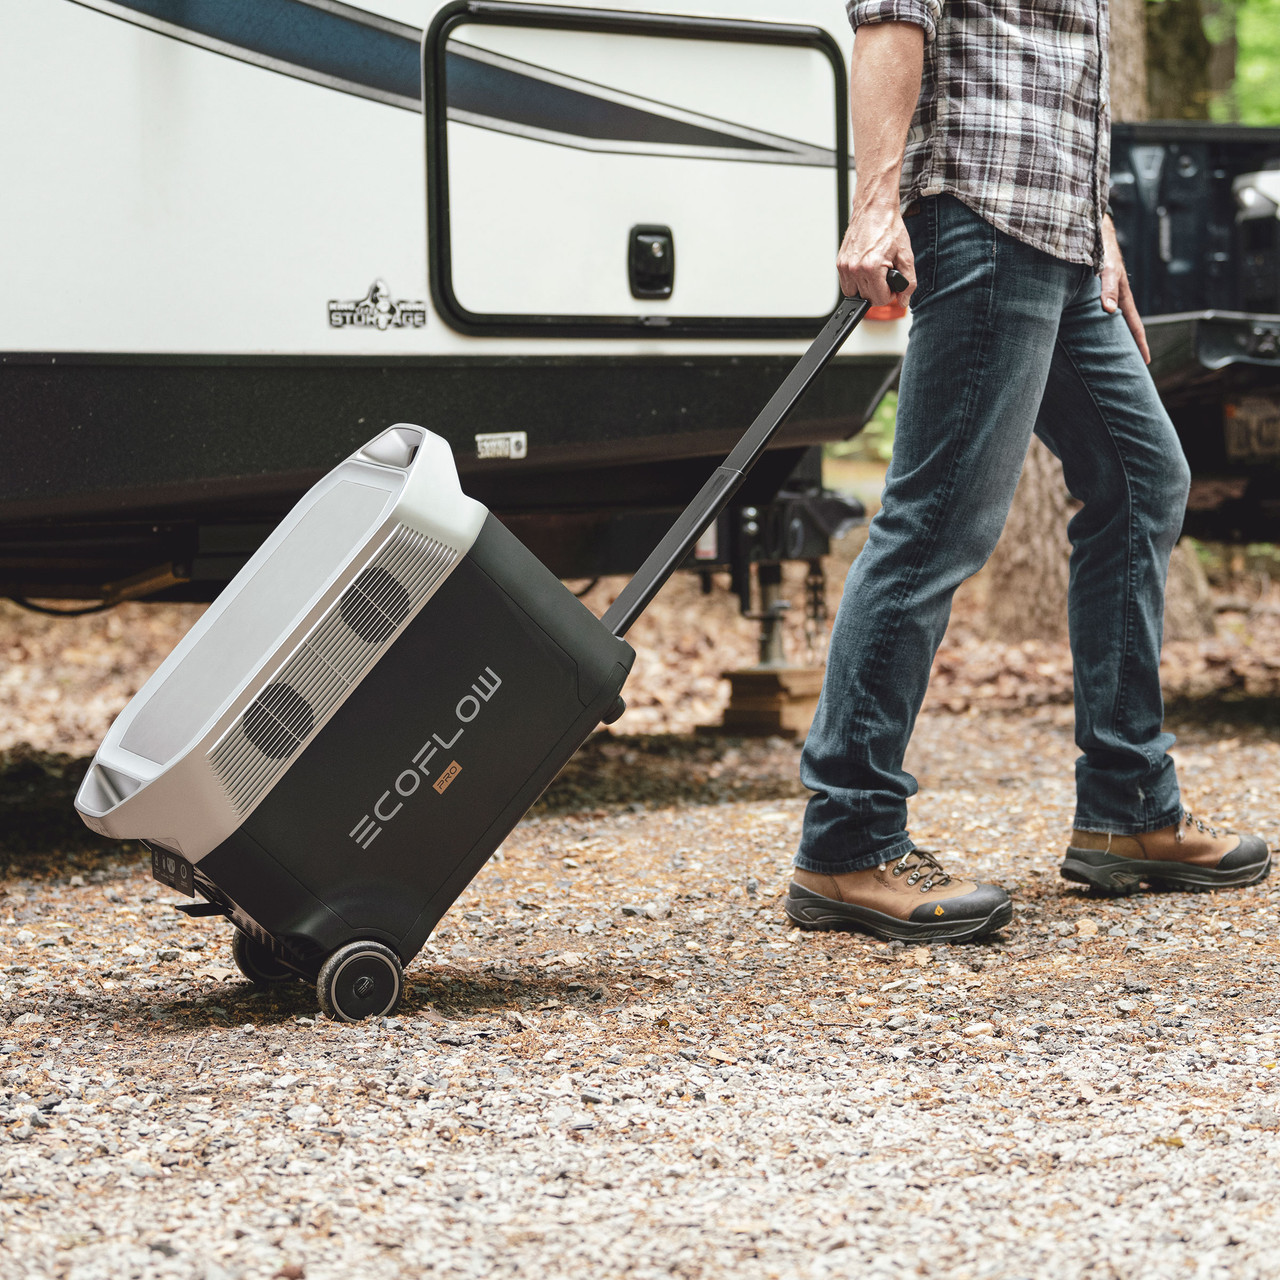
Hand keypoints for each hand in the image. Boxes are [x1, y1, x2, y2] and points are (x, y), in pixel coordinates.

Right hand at [837, 198, 914, 307]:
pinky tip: (866, 268)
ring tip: (876, 272)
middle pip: (867, 299)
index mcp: (871, 267)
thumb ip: (909, 282)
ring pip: (855, 294)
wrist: (875, 209)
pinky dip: (857, 281)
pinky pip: (847, 284)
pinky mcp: (840, 263)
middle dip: (879, 291)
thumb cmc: (889, 227)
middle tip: (886, 275)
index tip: (893, 283)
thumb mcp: (906, 255)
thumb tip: (904, 300)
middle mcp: (855, 268)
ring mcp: (845, 266)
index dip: (890, 294)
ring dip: (867, 288)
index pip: (880, 300)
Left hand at [1100, 215, 1149, 364]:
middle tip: (1128, 368)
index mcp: (1122, 297)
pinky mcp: (1093, 294)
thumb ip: (1107, 288)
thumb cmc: (1102, 249)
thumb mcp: (1107, 269)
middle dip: (1127, 347)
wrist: (1091, 231)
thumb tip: (1109, 311)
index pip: (1135, 326)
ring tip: (1108, 358)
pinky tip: (1088, 335)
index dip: (1140, 345)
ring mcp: (1105, 297)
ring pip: (1109, 323)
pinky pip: (1097, 314)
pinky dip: (1097, 326)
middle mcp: (1115, 299)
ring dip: (1110, 339)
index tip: (1146, 362)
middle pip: (1123, 328)